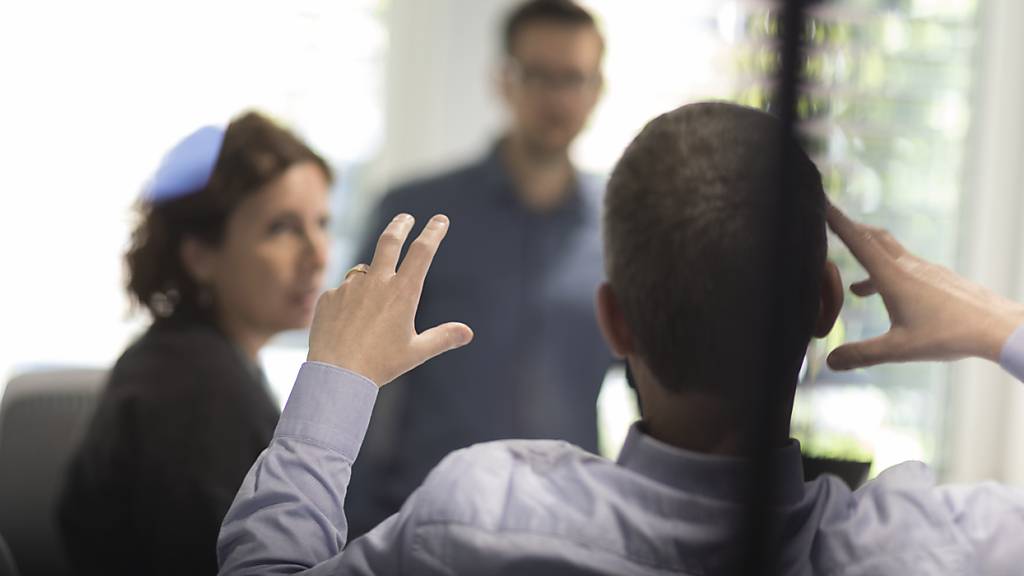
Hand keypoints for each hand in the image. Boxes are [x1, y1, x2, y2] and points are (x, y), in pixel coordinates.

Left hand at [307, 213, 473, 385]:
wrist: (336, 374)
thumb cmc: (380, 365)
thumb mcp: (416, 352)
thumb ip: (442, 338)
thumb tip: (468, 333)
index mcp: (403, 292)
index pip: (422, 251)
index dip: (433, 232)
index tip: (440, 220)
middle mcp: (376, 282)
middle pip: (389, 241)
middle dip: (400, 225)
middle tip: (405, 217)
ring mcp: (350, 287)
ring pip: (364, 272)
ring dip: (371, 281)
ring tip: (371, 314)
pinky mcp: (329, 296)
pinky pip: (343, 293)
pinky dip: (349, 302)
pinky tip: (349, 325)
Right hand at [826, 204, 1023, 369]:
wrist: (998, 327)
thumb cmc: (948, 335)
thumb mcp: (899, 349)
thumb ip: (862, 354)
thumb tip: (831, 361)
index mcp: (893, 278)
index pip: (858, 243)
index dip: (837, 222)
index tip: (824, 203)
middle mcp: (909, 267)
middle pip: (876, 238)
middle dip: (854, 230)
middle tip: (836, 226)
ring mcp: (928, 271)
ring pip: (892, 255)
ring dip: (871, 260)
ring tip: (856, 288)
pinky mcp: (941, 279)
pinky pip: (909, 269)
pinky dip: (891, 277)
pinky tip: (896, 300)